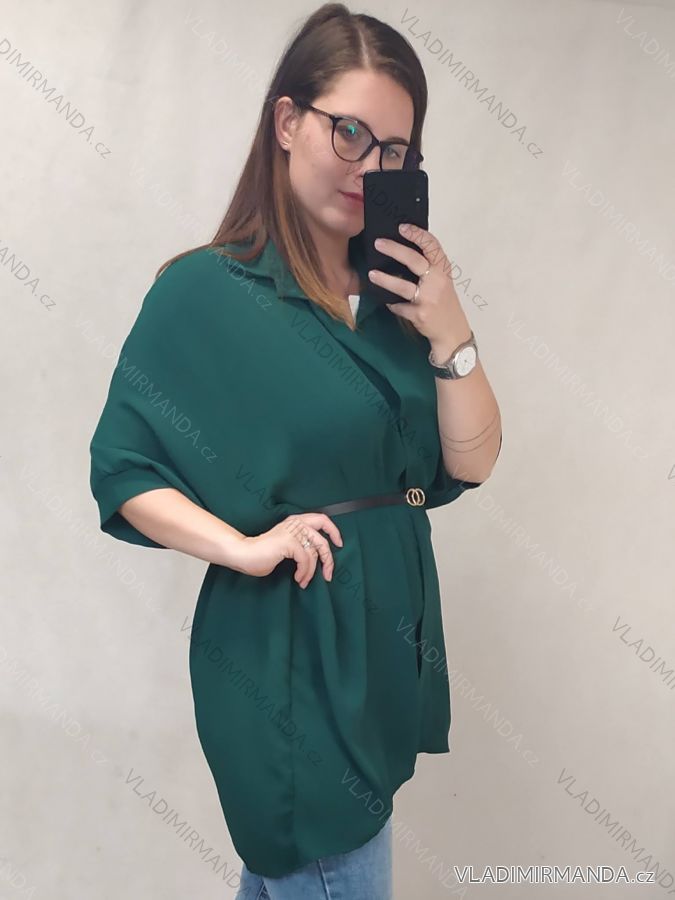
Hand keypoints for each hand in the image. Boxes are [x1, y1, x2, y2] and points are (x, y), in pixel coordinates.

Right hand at [233, 513, 342, 588]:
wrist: (244, 554)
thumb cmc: (262, 554)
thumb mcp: (287, 547)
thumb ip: (301, 546)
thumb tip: (317, 558)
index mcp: (295, 521)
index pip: (322, 519)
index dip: (333, 531)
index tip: (339, 543)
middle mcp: (296, 523)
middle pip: (322, 539)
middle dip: (328, 559)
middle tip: (328, 574)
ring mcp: (292, 531)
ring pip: (314, 553)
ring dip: (311, 571)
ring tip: (304, 581)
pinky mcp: (288, 542)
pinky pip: (305, 560)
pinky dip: (304, 572)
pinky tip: (298, 577)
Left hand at [368, 223, 471, 348]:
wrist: (452, 332)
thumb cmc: (443, 302)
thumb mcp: (441, 281)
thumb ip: (428, 267)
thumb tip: (402, 249)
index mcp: (443, 269)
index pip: (432, 245)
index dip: (417, 234)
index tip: (401, 227)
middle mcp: (438, 281)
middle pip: (414, 260)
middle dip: (394, 250)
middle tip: (378, 243)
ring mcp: (429, 298)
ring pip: (403, 286)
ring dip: (385, 279)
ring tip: (371, 274)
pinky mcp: (420, 314)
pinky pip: (399, 306)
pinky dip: (392, 304)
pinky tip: (388, 302)